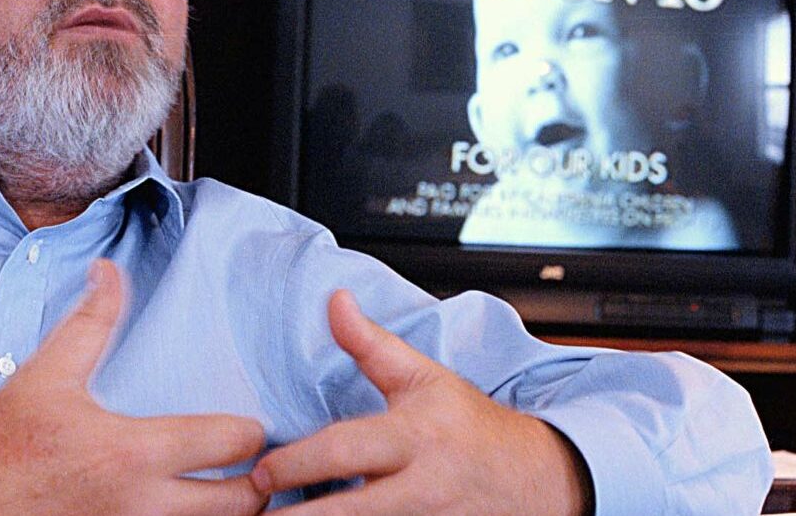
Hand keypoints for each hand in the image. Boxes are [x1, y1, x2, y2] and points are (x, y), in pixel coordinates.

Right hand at [0, 259, 266, 515]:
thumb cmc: (1, 445)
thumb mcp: (46, 374)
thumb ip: (90, 321)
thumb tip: (110, 271)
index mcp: (134, 453)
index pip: (234, 443)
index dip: (251, 430)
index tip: (245, 425)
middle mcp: (144, 506)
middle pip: (245, 502)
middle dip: (260, 481)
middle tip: (253, 464)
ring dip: (233, 512)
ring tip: (230, 491)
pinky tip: (192, 510)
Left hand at [249, 290, 591, 514]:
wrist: (535, 479)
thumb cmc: (469, 427)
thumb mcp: (424, 377)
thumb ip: (370, 344)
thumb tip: (334, 300)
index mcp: (414, 438)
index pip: (344, 451)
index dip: (296, 464)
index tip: (260, 473)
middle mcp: (421, 488)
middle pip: (347, 512)